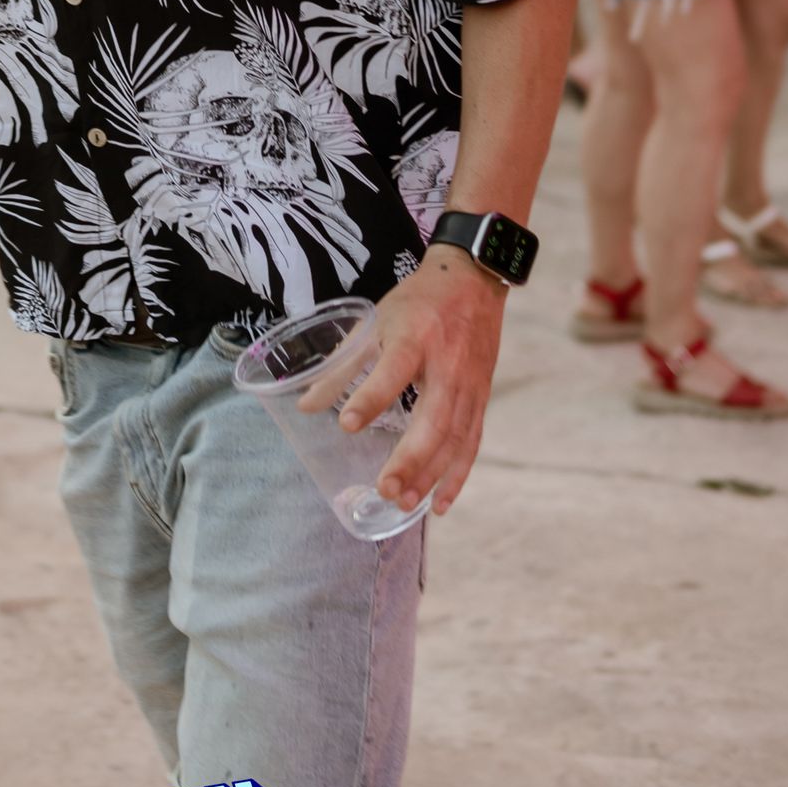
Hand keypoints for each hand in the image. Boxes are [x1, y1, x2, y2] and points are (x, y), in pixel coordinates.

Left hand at [301, 249, 504, 517]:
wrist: (473, 282)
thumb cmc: (418, 302)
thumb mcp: (376, 321)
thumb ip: (343, 364)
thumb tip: (306, 406)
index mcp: (415, 337)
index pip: (394, 370)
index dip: (372, 398)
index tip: (347, 426)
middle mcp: (447, 365)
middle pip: (433, 419)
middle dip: (410, 458)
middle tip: (384, 489)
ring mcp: (469, 385)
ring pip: (454, 439)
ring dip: (431, 475)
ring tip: (405, 503)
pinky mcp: (482, 399)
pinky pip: (472, 443)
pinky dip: (458, 476)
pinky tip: (440, 504)